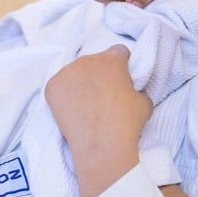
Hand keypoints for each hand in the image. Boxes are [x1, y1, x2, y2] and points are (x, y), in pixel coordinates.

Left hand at [45, 45, 153, 196]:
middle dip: (99, 75)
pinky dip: (64, 96)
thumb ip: (137, 88)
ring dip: (80, 83)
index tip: (121, 79)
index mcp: (112, 59)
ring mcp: (66, 72)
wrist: (101, 144)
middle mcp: (87, 60)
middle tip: (103, 96)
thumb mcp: (145, 101)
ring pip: (75, 73)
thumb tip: (131, 90)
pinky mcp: (51, 87)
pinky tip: (73, 110)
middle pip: (94, 62)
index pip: (118, 52)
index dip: (122, 65)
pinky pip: (59, 86)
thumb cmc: (127, 122)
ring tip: (86, 105)